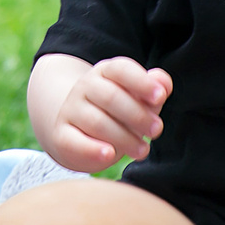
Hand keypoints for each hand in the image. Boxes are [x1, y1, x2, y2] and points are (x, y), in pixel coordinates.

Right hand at [42, 57, 171, 172]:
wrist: (78, 131)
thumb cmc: (118, 113)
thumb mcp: (138, 98)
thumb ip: (154, 89)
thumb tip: (163, 84)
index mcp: (106, 72)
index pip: (121, 70)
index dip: (141, 82)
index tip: (160, 97)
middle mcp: (85, 87)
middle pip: (111, 97)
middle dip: (138, 115)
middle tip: (157, 130)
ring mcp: (70, 110)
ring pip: (97, 122)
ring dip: (124, 138)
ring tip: (143, 150)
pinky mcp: (61, 135)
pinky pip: (74, 141)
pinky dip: (92, 149)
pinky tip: (109, 154)